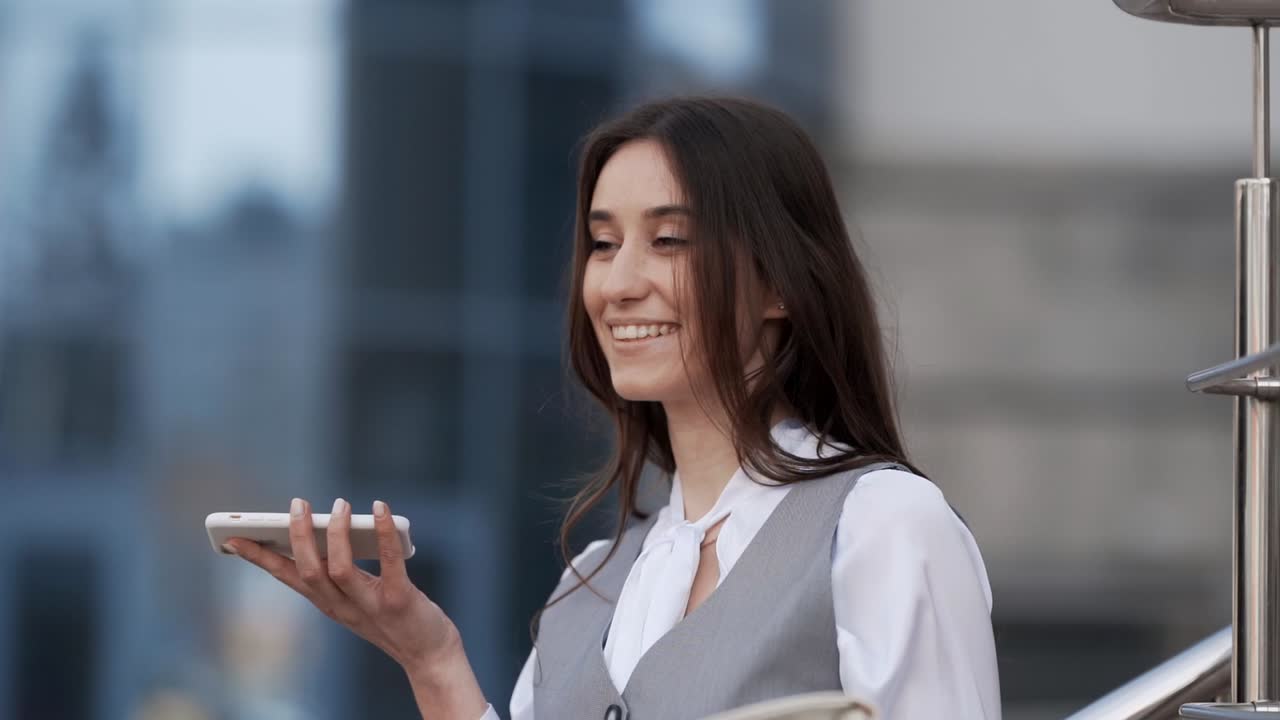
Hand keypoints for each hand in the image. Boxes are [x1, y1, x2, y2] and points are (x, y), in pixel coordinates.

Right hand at [223, 498, 457, 673]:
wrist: (428, 655)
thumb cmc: (392, 619)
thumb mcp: (358, 598)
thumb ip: (341, 571)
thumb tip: (329, 527)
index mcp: (328, 604)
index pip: (286, 577)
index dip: (259, 558)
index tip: (232, 538)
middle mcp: (342, 606)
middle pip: (308, 570)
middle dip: (298, 536)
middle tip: (297, 504)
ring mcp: (370, 605)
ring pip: (339, 568)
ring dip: (335, 533)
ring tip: (338, 504)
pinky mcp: (399, 600)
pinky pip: (390, 562)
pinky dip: (383, 532)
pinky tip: (380, 508)